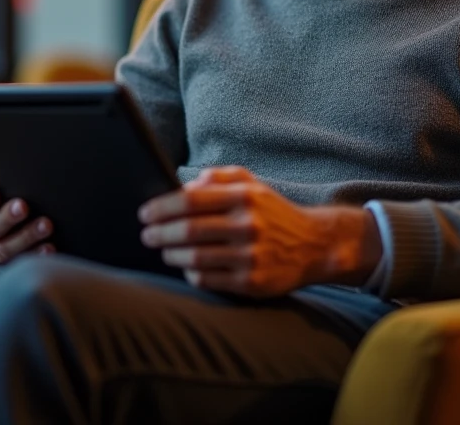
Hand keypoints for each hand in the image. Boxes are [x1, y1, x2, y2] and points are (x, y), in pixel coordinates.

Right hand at [0, 186, 54, 263]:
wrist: (21, 231)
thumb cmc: (18, 206)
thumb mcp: (12, 197)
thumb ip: (16, 189)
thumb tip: (30, 177)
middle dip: (7, 217)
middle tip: (23, 206)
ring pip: (4, 250)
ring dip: (26, 237)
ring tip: (46, 226)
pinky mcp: (7, 269)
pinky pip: (20, 265)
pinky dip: (36, 255)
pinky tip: (50, 248)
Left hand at [138, 166, 381, 296]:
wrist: (314, 245)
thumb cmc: (272, 212)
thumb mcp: (251, 183)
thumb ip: (217, 177)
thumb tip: (183, 185)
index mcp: (244, 197)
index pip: (191, 200)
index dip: (162, 207)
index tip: (145, 213)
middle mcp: (248, 226)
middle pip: (188, 231)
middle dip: (160, 233)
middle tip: (146, 235)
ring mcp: (250, 256)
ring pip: (194, 258)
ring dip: (170, 254)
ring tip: (163, 250)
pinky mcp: (252, 282)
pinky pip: (207, 280)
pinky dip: (190, 273)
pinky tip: (186, 266)